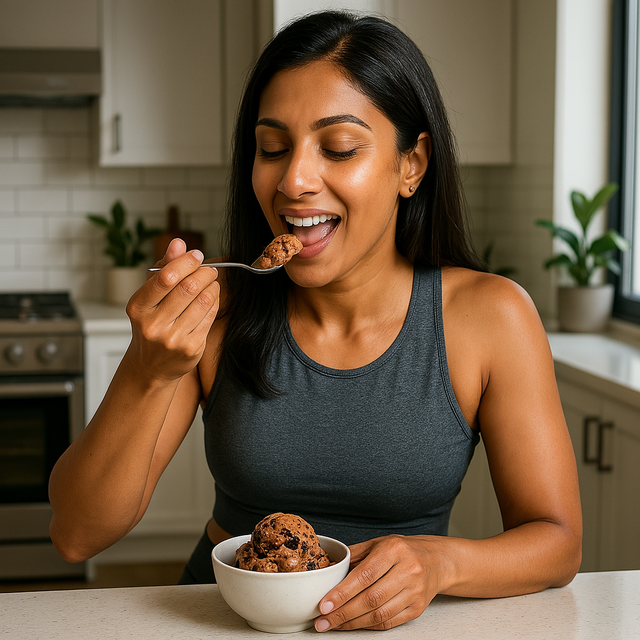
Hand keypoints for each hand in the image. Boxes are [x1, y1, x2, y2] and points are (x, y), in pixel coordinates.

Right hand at [125, 238, 219, 381]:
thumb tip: (178, 243)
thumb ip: (164, 268)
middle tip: (209, 269)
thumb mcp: (150, 297)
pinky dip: (215, 302)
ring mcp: (173, 338)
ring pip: (203, 301)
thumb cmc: (152, 324)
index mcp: (138, 307)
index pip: (165, 278)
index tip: (196, 255)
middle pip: (188, 288)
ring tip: (212, 282)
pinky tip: (212, 298)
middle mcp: (153, 325)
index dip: (185, 262)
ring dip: (212, 286)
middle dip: (204, 273)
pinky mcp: (191, 348)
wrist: (152, 366)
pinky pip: (210, 317)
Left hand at [315, 535, 446, 631]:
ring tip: (334, 624)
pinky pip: (389, 622)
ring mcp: (414, 591)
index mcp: (394, 550)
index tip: (324, 604)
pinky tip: (353, 624)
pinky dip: (368, 626)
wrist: (436, 561)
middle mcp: (407, 570)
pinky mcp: (418, 608)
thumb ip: (354, 555)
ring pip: (380, 614)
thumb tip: (328, 568)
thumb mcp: (378, 543)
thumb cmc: (402, 551)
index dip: (342, 592)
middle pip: (371, 598)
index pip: (364, 575)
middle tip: (322, 620)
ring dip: (353, 623)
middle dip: (343, 612)